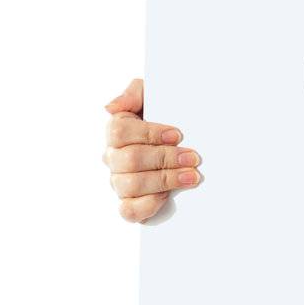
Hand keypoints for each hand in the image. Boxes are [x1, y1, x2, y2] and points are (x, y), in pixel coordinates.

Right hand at [102, 75, 202, 222]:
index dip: (149, 134)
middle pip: (129, 160)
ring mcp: (119, 182)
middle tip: (193, 158)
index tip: (178, 135)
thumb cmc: (167, 116)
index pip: (120, 132)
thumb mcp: (154, 96)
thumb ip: (134, 93)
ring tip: (191, 176)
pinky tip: (167, 197)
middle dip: (165, 159)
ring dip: (164, 181)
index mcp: (117, 131)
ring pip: (130, 185)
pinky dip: (148, 205)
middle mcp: (114, 157)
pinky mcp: (129, 203)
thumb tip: (110, 107)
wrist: (187, 139)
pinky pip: (129, 210)